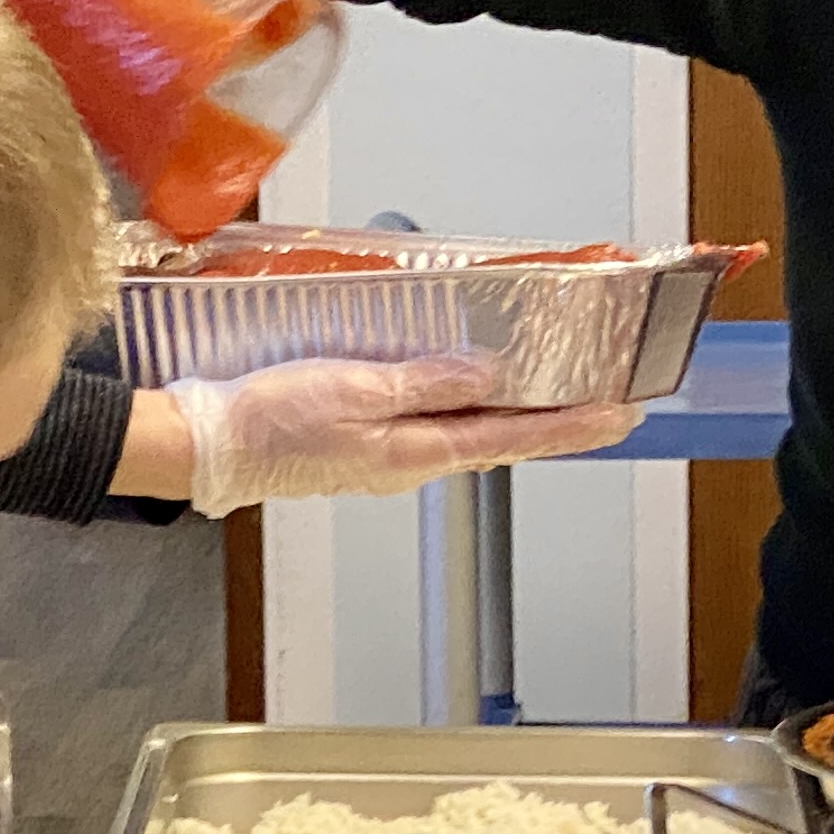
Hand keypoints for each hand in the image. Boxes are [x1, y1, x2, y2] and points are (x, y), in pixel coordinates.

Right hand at [165, 354, 640, 514]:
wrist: (210, 446)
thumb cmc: (270, 420)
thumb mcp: (353, 389)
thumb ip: (425, 381)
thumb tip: (489, 374)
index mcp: (417, 451)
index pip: (515, 437)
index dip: (573, 425)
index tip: (623, 413)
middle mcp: (413, 460)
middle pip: (503, 438)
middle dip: (558, 421)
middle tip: (609, 402)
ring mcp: (389, 456)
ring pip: (472, 433)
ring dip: (518, 414)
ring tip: (558, 394)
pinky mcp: (364, 444)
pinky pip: (436, 426)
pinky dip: (470, 408)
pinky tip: (473, 392)